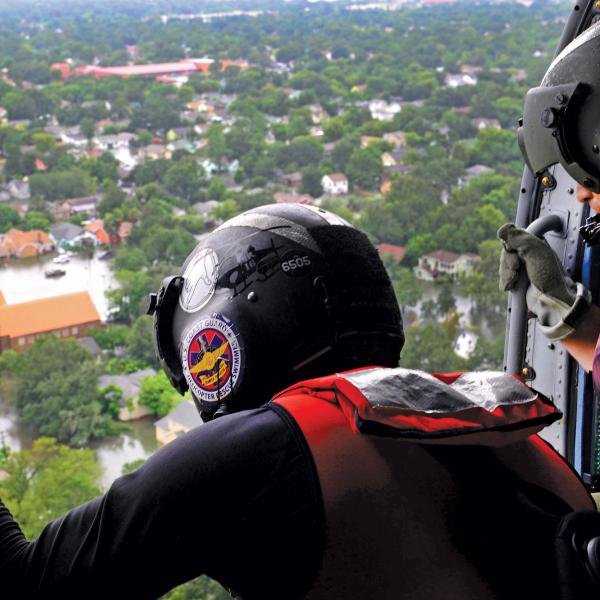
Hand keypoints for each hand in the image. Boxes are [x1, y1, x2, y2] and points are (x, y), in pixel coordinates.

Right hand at [498, 223, 589, 339]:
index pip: (511, 237)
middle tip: (517, 270)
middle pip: (505, 253)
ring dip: (506, 275)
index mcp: (533, 243)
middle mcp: (527, 253)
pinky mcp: (517, 280)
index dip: (509, 246)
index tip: (515, 254)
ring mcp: (521, 267)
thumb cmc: (548, 276)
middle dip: (508, 263)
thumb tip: (502, 230)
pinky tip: (511, 286)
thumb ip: (520, 239)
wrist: (550, 300)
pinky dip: (506, 282)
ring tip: (515, 282)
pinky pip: (503, 277)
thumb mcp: (536, 253)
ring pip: (503, 265)